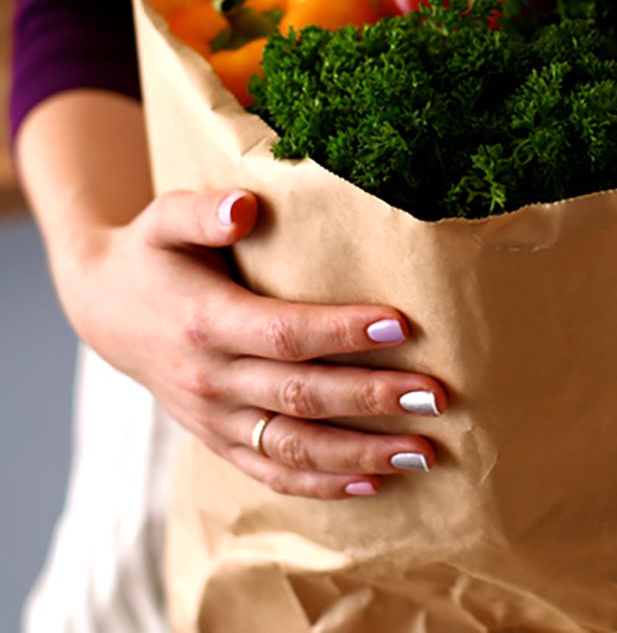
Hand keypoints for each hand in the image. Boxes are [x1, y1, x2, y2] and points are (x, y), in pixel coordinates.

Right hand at [56, 187, 446, 499]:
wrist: (105, 309)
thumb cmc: (152, 254)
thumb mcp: (164, 218)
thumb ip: (203, 211)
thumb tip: (245, 205)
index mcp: (206, 323)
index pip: (284, 333)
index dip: (343, 331)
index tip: (402, 324)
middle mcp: (211, 380)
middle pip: (303, 397)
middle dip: (373, 399)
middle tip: (436, 396)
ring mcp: (214, 419)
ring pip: (294, 448)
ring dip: (362, 454)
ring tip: (425, 451)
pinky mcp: (219, 440)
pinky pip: (272, 473)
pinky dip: (323, 484)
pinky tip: (374, 483)